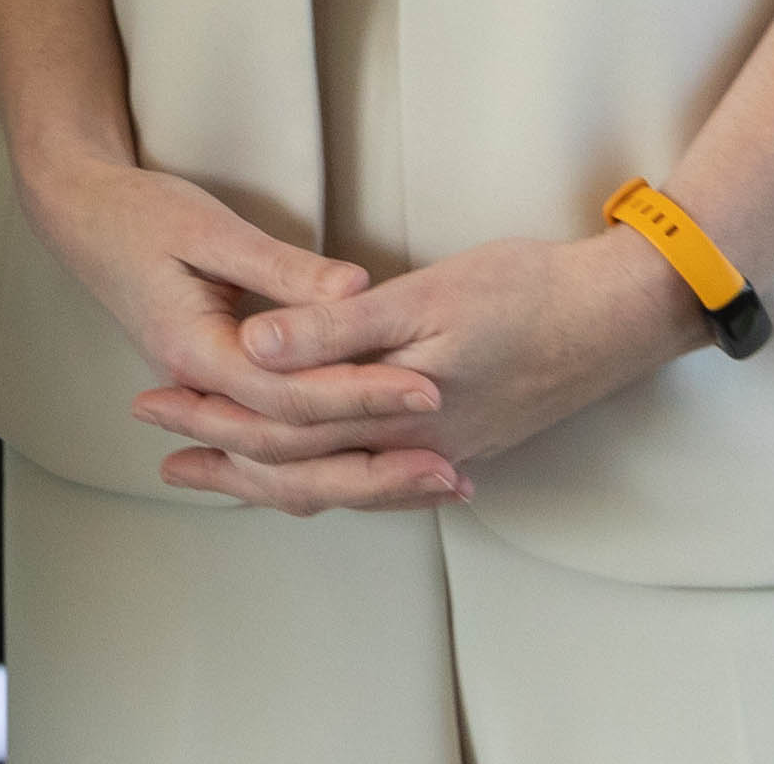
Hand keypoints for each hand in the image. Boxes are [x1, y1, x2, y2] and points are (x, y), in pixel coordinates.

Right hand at [5, 151, 465, 516]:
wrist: (80, 216)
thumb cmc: (140, 214)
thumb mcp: (209, 227)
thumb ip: (282, 267)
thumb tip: (357, 291)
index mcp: (196, 352)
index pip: (291, 396)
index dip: (362, 394)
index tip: (428, 387)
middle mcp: (201, 390)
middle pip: (295, 453)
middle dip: (376, 462)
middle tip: (450, 469)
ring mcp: (209, 398)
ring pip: (287, 469)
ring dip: (363, 481)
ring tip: (436, 484)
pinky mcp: (224, 393)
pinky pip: (282, 448)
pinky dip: (334, 465)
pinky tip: (386, 472)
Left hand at [158, 229, 709, 501]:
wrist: (624, 313)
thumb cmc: (528, 292)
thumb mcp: (425, 297)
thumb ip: (335, 327)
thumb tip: (252, 350)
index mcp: (396, 413)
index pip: (278, 433)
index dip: (210, 421)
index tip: (149, 408)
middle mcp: (416, 448)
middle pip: (300, 471)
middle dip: (225, 461)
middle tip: (158, 450)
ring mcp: (445, 449)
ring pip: (338, 480)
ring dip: (272, 474)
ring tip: (215, 466)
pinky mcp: (465, 437)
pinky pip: (376, 473)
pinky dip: (328, 473)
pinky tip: (313, 468)